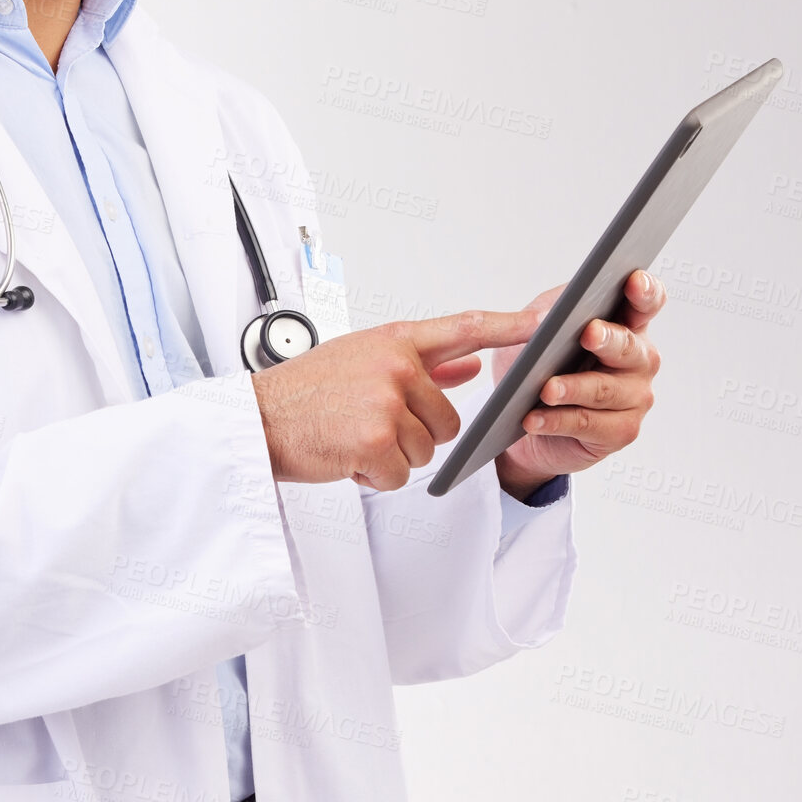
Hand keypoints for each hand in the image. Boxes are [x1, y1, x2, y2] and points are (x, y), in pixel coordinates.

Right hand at [251, 308, 540, 491]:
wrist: (256, 419)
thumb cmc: (305, 392)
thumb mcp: (362, 360)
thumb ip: (421, 364)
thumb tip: (467, 365)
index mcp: (394, 342)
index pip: (464, 329)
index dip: (508, 327)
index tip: (544, 324)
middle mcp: (394, 366)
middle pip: (448, 421)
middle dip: (414, 434)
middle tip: (367, 424)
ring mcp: (385, 401)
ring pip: (426, 452)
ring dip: (392, 457)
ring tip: (351, 437)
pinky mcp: (374, 439)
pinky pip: (399, 477)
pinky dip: (373, 477)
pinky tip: (346, 456)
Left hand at [491, 270, 666, 499]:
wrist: (523, 414)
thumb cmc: (539, 361)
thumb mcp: (537, 326)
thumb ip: (548, 312)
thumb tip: (554, 313)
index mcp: (625, 322)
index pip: (646, 301)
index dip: (644, 291)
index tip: (634, 281)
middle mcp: (640, 358)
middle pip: (627, 346)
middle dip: (607, 339)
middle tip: (588, 334)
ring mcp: (636, 396)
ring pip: (604, 389)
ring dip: (572, 388)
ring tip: (546, 388)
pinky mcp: (621, 430)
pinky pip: (587, 424)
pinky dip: (556, 420)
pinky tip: (533, 418)